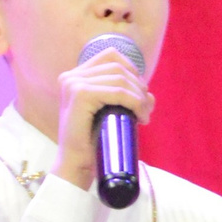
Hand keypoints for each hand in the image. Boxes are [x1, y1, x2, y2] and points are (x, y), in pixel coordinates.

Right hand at [52, 43, 154, 190]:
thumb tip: (150, 95)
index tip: (140, 94)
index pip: (110, 55)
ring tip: (145, 115)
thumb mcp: (111, 114)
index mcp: (74, 77)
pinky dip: (134, 102)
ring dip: (139, 96)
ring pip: (120, 78)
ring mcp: (73, 84)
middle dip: (139, 86)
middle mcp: (70, 77)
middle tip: (147, 110)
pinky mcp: (80, 95)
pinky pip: (117, 91)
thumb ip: (127, 100)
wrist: (77, 166)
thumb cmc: (93, 143)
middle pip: (117, 66)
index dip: (132, 70)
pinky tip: (140, 116)